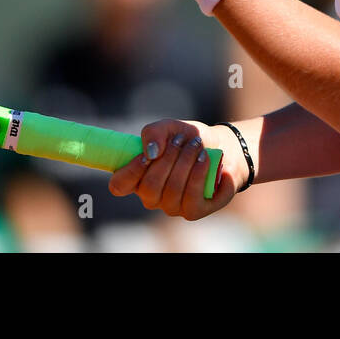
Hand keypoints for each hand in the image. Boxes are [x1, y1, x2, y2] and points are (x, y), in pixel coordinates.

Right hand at [108, 119, 248, 220]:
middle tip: (183, 140)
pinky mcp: (194, 211)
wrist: (219, 146)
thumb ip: (153, 133)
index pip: (119, 185)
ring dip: (187, 163)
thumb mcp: (168, 127)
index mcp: (138, 178)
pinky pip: (194, 198)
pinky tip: (209, 161)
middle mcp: (152, 197)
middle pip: (151, 186)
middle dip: (169, 159)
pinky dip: (202, 175)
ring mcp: (172, 207)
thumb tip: (152, 152)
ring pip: (173, 191)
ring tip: (198, 147)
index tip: (146, 155)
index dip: (130, 172)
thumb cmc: (186, 139)